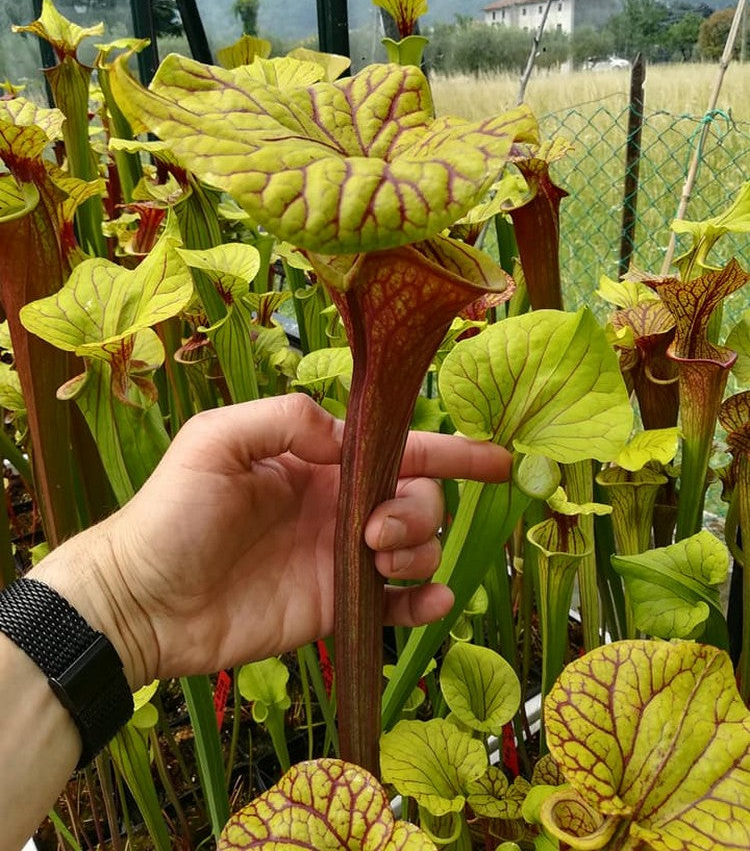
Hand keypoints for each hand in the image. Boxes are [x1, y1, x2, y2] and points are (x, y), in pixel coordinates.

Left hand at [34, 394, 510, 687]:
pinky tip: (426, 603)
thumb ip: (286, 419)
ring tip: (376, 561)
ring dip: (418, 550)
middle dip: (417, 510)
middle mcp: (337, 506)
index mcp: (316, 461)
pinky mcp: (334, 609)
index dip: (449, 449)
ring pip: (416, 548)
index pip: (395, 447)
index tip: (494, 458)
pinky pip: (396, 607)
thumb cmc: (170, 513)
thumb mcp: (216, 441)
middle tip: (371, 532)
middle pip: (417, 498)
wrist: (141, 601)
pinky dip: (424, 605)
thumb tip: (348, 437)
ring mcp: (338, 559)